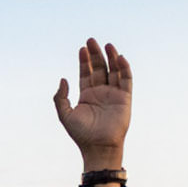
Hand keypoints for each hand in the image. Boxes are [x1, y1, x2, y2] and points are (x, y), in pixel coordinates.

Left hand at [53, 39, 132, 171]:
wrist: (98, 146)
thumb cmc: (81, 134)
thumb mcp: (65, 115)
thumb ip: (60, 97)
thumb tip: (63, 79)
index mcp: (86, 95)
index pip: (86, 73)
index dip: (84, 61)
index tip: (82, 48)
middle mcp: (101, 92)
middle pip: (99, 68)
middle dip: (96, 54)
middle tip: (91, 40)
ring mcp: (114, 94)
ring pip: (114, 70)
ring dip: (111, 57)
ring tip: (107, 45)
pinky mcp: (125, 98)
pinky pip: (126, 80)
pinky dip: (124, 68)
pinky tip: (120, 58)